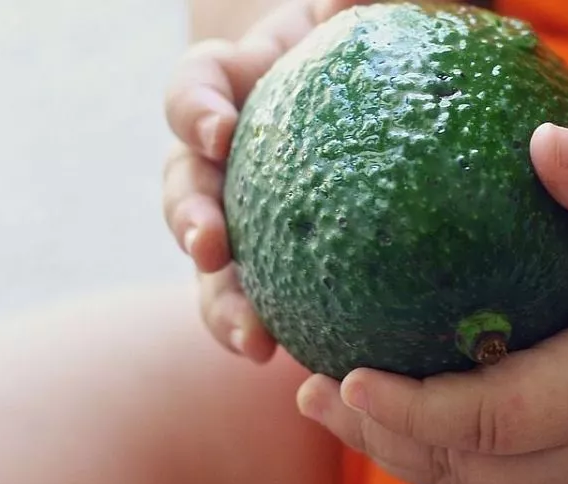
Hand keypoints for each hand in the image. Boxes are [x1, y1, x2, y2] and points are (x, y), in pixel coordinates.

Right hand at [162, 0, 363, 359]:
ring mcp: (245, 213)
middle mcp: (226, 154)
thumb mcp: (364, 17)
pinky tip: (299, 363)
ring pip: (211, 262)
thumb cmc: (375, 44)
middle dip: (186, 217)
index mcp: (239, 85)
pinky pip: (262, 300)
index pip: (198, 89)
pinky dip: (268, 330)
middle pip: (183, 186)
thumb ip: (356, 6)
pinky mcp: (275, 261)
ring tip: (252, 338)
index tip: (218, 131)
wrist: (384, 96)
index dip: (196, 110)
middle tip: (210, 245)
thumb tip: (356, 5)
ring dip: (220, 300)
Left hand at [296, 123, 567, 483]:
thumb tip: (541, 142)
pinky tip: (387, 420)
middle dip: (385, 434)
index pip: (505, 421)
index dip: (422, 408)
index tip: (347, 375)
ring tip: (329, 402)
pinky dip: (434, 460)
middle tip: (310, 387)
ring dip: (398, 452)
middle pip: (471, 467)